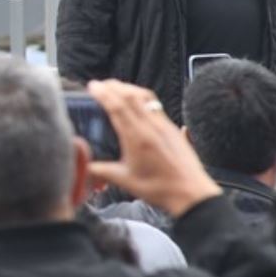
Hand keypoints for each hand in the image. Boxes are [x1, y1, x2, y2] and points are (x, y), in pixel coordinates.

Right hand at [85, 80, 220, 217]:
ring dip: (129, 88)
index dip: (103, 93)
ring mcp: (164, 125)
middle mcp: (151, 126)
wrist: (190, 193)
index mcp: (137, 137)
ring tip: (118, 87)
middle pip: (130, 96)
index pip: (117, 107)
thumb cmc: (160, 188)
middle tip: (101, 84)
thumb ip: (102, 171)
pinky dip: (142, 97)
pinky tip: (140, 101)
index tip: (93, 86)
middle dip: (114, 86)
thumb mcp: (125, 180)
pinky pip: (156, 105)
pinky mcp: (172, 129)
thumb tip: (85, 167)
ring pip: (145, 97)